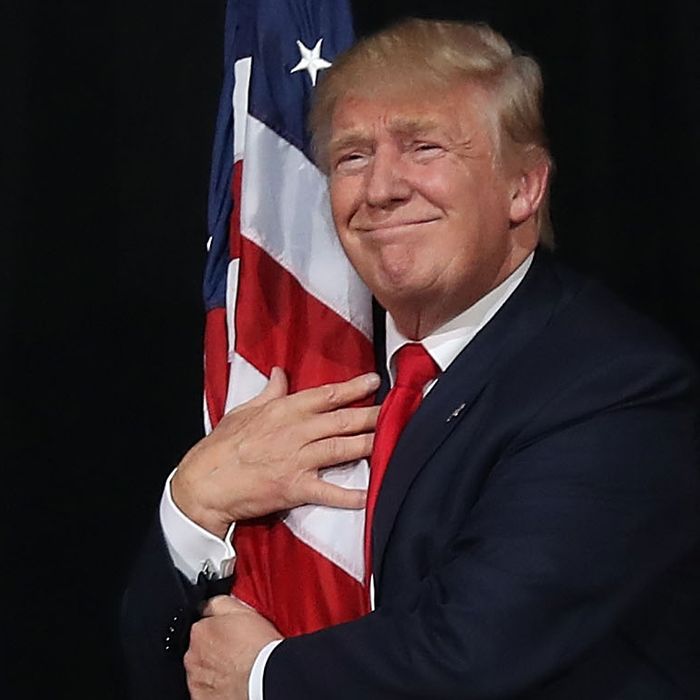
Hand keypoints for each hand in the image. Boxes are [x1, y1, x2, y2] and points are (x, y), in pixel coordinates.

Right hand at [172, 368, 379, 536]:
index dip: (353, 388)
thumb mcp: (244, 410)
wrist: (204, 483)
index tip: (375, 382)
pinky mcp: (295, 487)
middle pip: (343, 420)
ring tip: (396, 440)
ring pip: (342, 449)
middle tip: (399, 410)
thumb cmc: (222, 445)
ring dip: (371, 444)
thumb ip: (268, 392)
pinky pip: (329, 491)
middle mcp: (295, 431)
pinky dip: (352, 494)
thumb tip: (280, 372)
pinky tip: (373, 493)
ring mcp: (297, 460)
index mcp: (283, 410)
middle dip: (373, 415)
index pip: (326, 395)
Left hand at [185, 595, 282, 699]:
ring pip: (202, 671)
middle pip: (200, 650)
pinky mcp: (202, 699)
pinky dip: (215, 688)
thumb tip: (209, 603)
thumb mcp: (243, 610)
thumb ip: (219, 603)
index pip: (202, 626)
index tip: (230, 634)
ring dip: (214, 670)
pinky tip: (233, 683)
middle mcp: (193, 657)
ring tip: (237, 669)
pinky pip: (205, 690)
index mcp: (200, 632)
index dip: (218, 629)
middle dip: (214, 650)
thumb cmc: (259, 648)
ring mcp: (196, 681)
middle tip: (236, 652)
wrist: (267, 679)